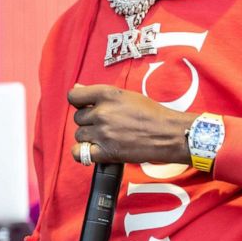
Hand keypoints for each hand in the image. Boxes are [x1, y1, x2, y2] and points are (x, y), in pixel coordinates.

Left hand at [67, 84, 195, 165]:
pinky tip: (94, 150)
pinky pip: (79, 153)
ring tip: (106, 137)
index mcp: (107, 94)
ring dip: (89, 137)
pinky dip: (83, 153)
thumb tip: (78, 86)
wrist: (167, 134)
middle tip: (105, 125)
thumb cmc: (150, 113)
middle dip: (88, 122)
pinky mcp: (106, 151)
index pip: (74, 96)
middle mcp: (102, 112)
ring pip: (79, 135)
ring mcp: (103, 133)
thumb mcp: (126, 95)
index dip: (78, 102)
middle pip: (77, 118)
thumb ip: (100, 93)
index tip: (85, 107)